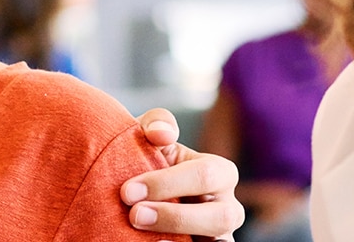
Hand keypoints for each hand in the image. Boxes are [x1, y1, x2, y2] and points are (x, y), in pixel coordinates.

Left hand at [127, 108, 246, 240]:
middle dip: (176, 217)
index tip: (127, 191)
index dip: (167, 183)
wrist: (134, 193)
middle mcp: (226, 207)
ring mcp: (219, 235)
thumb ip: (157, 123)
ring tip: (145, 238)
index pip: (206, 175)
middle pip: (221, 217)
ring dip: (181, 240)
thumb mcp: (149, 136)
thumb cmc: (147, 158)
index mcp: (219, 172)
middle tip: (135, 215)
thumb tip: (162, 134)